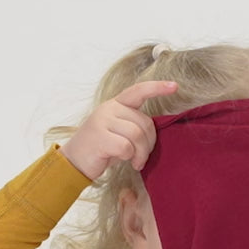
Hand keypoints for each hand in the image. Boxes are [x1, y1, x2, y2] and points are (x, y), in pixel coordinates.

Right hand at [58, 80, 179, 181]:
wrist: (74, 162)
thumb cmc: (101, 149)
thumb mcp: (118, 132)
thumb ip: (133, 125)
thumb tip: (154, 130)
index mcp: (115, 105)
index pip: (138, 91)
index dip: (157, 88)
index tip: (174, 86)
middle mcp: (109, 109)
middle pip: (144, 122)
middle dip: (149, 143)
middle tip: (142, 158)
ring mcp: (103, 121)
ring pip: (137, 135)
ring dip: (141, 153)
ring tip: (136, 162)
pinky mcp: (99, 137)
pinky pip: (126, 147)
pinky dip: (129, 157)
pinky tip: (124, 161)